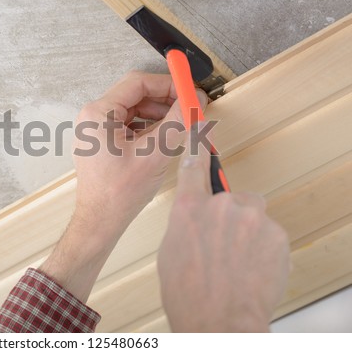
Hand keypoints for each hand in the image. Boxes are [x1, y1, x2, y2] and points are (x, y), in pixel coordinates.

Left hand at [71, 71, 205, 240]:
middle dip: (165, 99)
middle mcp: (93, 118)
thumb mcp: (155, 153)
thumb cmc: (118, 193)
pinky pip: (128, 125)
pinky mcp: (102, 142)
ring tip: (181, 124)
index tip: (189, 89)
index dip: (168, 83)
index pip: (138, 83)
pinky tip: (165, 137)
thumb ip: (177, 122)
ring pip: (134, 110)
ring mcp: (96, 130)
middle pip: (135, 95)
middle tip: (190, 106)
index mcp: (98, 114)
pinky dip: (148, 127)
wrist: (100, 221)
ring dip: (159, 114)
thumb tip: (194, 101)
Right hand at [157, 124, 289, 331]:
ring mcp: (251, 218)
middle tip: (223, 246)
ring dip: (248, 232)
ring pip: (253, 216)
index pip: (193, 166)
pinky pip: (270, 235)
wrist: (220, 321)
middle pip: (231, 197)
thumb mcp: (170, 252)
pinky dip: (264, 249)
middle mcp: (221, 206)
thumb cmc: (189, 294)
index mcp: (189, 208)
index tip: (199, 126)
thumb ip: (185, 224)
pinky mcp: (276, 234)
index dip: (197, 144)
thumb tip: (196, 219)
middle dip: (230, 217)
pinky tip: (252, 269)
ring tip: (238, 262)